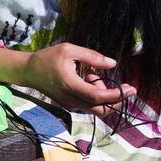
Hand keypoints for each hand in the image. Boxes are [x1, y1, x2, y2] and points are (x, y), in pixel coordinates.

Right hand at [19, 43, 136, 112]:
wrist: (29, 71)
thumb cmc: (47, 58)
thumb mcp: (69, 50)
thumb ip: (92, 56)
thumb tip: (112, 64)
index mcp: (71, 86)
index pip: (99, 97)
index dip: (118, 94)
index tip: (131, 88)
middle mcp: (71, 100)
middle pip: (101, 109)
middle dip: (115, 99)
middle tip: (116, 83)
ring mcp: (70, 105)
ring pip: (96, 108)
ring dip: (102, 94)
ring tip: (91, 75)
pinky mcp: (69, 105)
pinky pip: (89, 105)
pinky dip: (94, 95)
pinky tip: (86, 80)